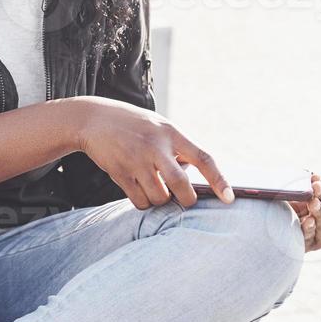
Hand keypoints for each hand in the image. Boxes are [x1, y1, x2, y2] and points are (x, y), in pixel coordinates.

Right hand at [73, 97, 231, 209]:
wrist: (91, 119)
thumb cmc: (131, 124)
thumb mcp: (158, 126)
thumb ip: (176, 147)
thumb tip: (193, 175)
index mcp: (170, 133)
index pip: (203, 158)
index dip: (219, 180)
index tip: (229, 198)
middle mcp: (155, 147)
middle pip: (181, 185)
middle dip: (187, 199)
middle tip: (184, 198)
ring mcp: (135, 161)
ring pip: (159, 198)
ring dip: (161, 200)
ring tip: (155, 187)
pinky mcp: (119, 173)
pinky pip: (139, 201)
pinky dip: (144, 202)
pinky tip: (139, 190)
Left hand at [290, 173, 320, 251]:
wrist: (276, 224)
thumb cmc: (292, 204)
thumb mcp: (299, 193)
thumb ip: (305, 184)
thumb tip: (307, 175)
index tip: (315, 179)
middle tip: (316, 187)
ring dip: (319, 212)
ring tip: (313, 203)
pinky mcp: (309, 245)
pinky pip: (311, 237)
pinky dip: (310, 229)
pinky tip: (307, 221)